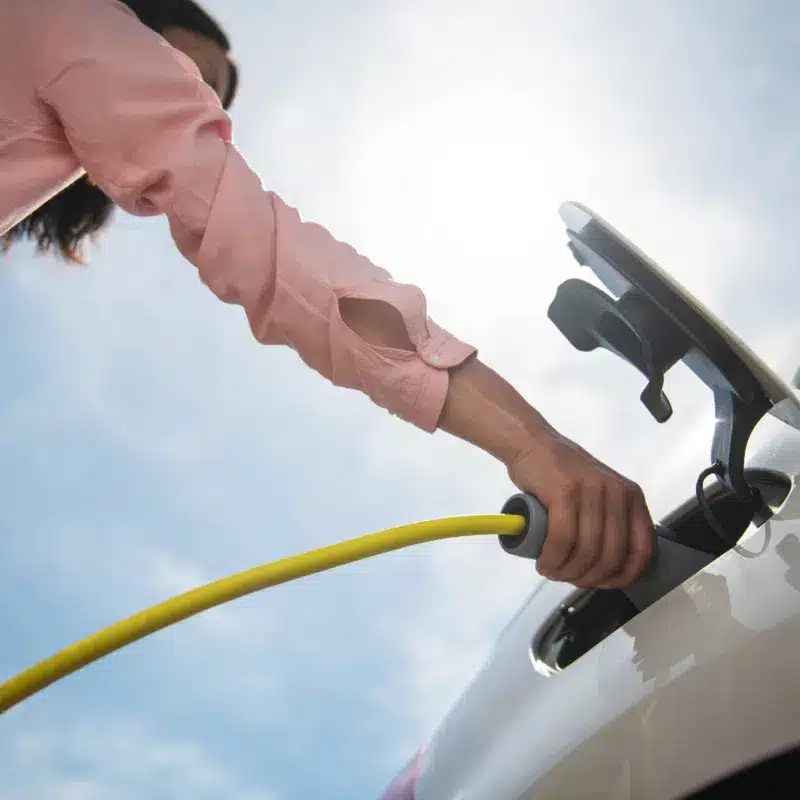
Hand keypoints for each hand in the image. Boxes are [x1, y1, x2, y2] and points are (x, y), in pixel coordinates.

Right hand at [508, 429, 654, 588]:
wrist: (533, 444)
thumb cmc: (563, 474)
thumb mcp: (600, 494)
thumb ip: (611, 522)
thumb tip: (610, 567)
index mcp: (632, 498)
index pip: (642, 550)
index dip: (623, 576)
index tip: (601, 583)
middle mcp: (618, 494)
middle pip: (611, 556)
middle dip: (587, 578)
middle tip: (567, 578)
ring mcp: (592, 492)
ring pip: (586, 551)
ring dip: (566, 571)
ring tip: (552, 571)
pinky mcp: (565, 492)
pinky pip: (562, 539)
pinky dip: (552, 558)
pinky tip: (544, 563)